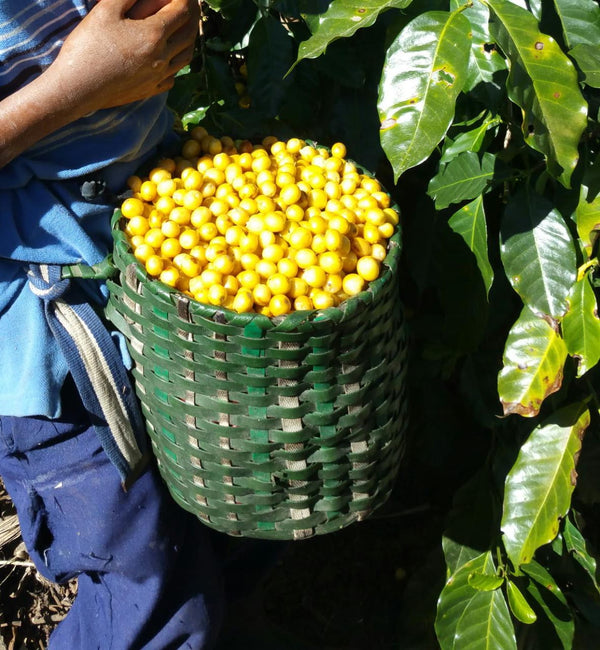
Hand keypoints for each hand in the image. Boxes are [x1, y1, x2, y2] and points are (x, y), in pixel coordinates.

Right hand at [48, 0, 198, 113]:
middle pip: (189, 34)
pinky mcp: (151, 90)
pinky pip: (173, 77)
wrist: (78, 88)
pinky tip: (170, 59)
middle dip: (192, 17)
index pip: (182, 12)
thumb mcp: (105, 10)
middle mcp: (162, 57)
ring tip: (185, 30)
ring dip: (189, 41)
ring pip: (185, 57)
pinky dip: (176, 64)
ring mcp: (159, 77)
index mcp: (153, 35)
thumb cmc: (87, 46)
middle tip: (189, 7)